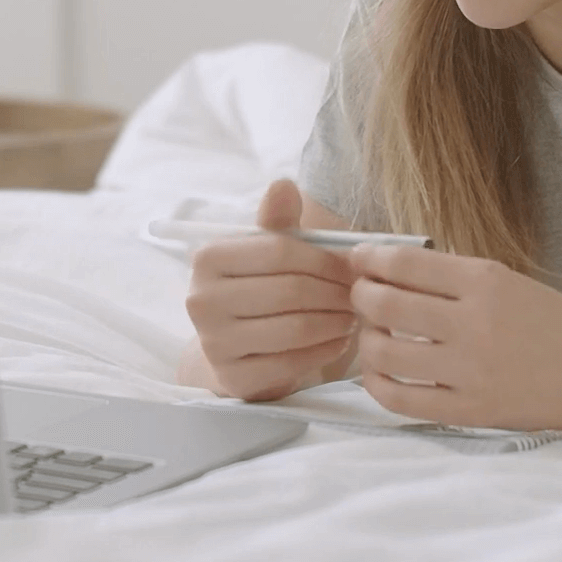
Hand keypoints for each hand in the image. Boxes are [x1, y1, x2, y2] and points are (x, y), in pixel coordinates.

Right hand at [183, 179, 358, 400]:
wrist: (235, 351)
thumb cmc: (258, 292)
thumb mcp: (266, 253)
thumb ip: (277, 221)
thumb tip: (284, 183)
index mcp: (209, 258)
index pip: (280, 251)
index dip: (324, 259)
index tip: (353, 267)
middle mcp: (201, 299)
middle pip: (290, 291)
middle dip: (335, 293)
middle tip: (360, 296)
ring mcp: (214, 342)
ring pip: (294, 328)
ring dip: (335, 322)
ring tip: (352, 317)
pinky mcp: (233, 378)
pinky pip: (293, 362)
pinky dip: (325, 350)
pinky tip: (338, 341)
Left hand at [347, 243, 561, 430]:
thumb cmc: (546, 322)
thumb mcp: (504, 280)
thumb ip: (449, 275)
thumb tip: (384, 266)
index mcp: (484, 282)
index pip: (404, 263)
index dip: (368, 259)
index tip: (357, 260)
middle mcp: (474, 324)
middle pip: (385, 305)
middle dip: (360, 296)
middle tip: (361, 296)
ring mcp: (470, 371)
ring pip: (384, 353)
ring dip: (365, 339)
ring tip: (371, 335)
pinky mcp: (468, 411)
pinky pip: (400, 399)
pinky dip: (376, 383)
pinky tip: (378, 373)